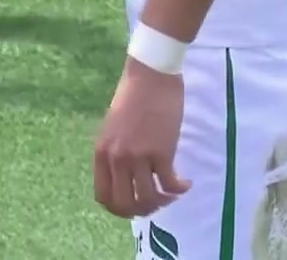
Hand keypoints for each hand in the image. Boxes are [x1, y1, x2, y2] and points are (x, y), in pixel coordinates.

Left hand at [93, 59, 189, 218]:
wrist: (150, 75)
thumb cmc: (133, 98)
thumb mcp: (113, 129)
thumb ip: (115, 153)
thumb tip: (126, 177)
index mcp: (101, 153)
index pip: (103, 197)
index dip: (119, 209)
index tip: (134, 205)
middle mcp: (116, 158)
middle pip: (124, 205)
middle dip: (142, 211)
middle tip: (156, 203)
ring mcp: (138, 156)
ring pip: (148, 199)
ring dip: (163, 202)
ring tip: (172, 193)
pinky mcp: (161, 152)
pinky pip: (169, 185)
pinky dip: (179, 189)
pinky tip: (185, 183)